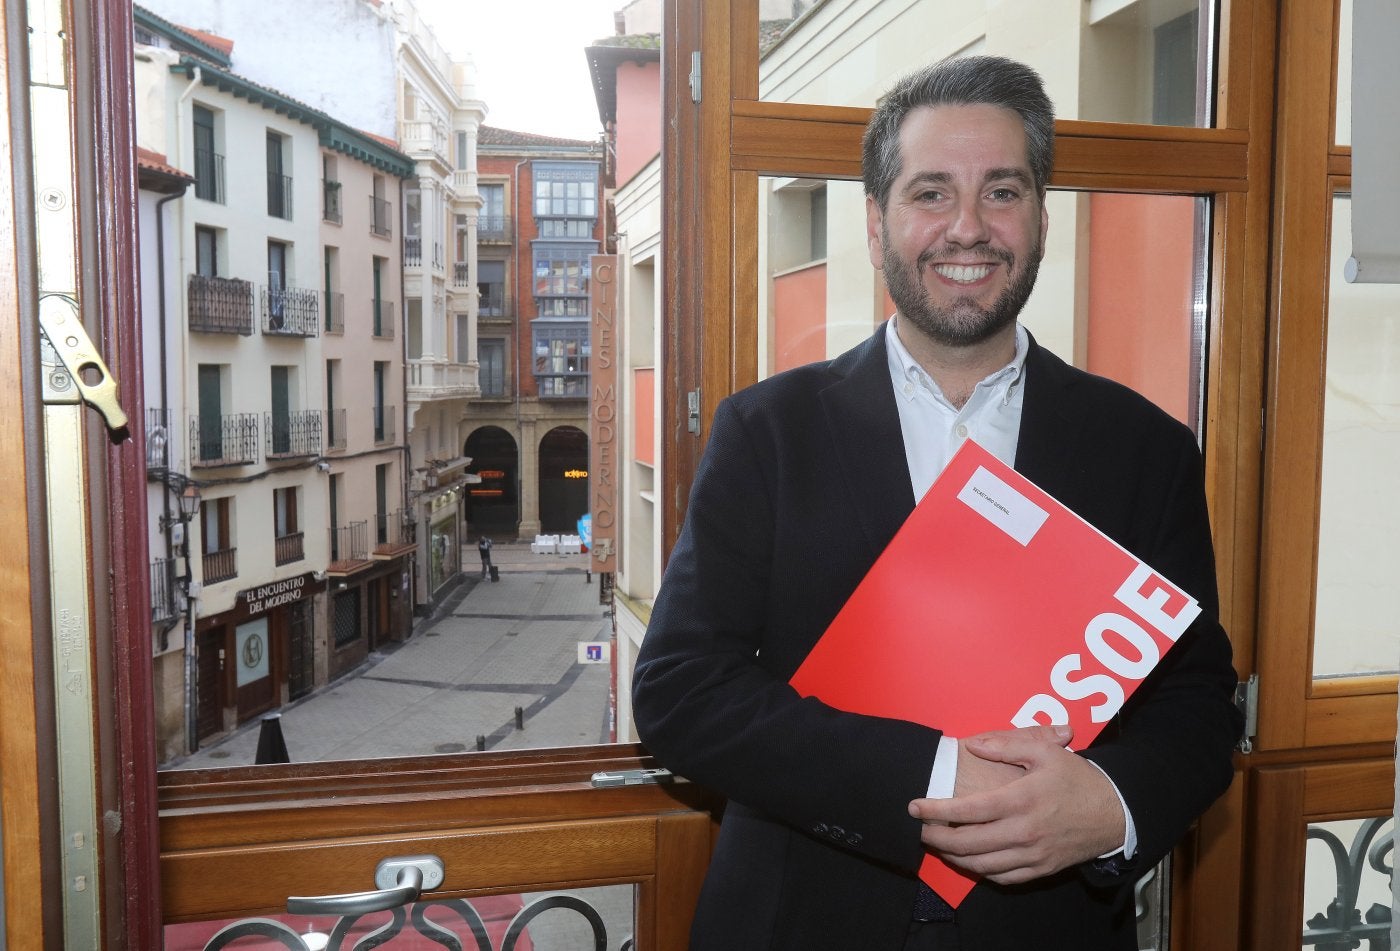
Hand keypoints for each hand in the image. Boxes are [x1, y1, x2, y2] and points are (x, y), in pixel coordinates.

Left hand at [907, 725, 1125, 884]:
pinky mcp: (1041, 869)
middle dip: (936, 836)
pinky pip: (1002, 877)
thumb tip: (973, 745)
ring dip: (952, 856)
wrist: (1115, 813)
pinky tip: (967, 859)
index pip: (968, 809)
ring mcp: (1032, 854)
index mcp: (1021, 799)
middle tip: (919, 829)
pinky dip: (979, 871)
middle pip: (967, 842)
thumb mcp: (1046, 752)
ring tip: (936, 843)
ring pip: (981, 864)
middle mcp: (1024, 831)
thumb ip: (1007, 745)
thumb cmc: (1077, 778)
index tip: (914, 807)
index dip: (936, 810)